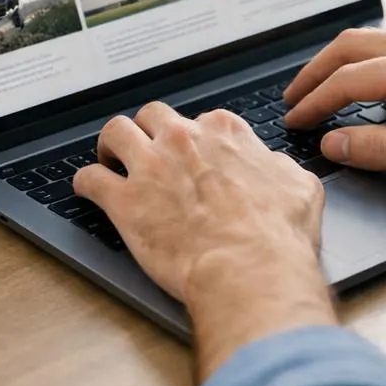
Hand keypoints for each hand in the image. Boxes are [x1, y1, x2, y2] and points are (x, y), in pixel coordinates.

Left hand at [74, 103, 336, 378]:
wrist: (250, 269)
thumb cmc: (277, 236)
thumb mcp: (300, 188)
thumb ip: (277, 168)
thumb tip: (272, 167)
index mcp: (225, 133)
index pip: (203, 121)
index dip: (197, 141)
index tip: (196, 157)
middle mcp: (183, 140)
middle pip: (152, 116)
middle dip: (149, 131)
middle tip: (149, 152)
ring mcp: (150, 167)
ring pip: (115, 132)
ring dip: (111, 145)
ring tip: (112, 160)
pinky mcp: (124, 201)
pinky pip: (89, 179)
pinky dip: (86, 183)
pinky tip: (88, 191)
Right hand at [284, 31, 385, 189]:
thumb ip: (379, 149)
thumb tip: (335, 142)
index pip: (346, 80)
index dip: (314, 102)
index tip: (295, 122)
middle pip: (351, 46)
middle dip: (315, 71)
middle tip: (294, 97)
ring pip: (374, 40)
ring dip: (341, 62)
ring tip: (322, 86)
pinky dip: (368, 61)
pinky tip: (371, 83)